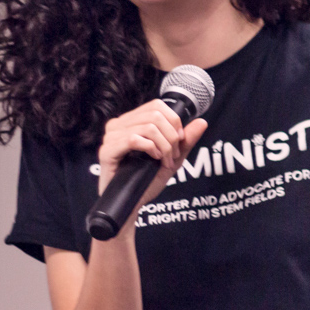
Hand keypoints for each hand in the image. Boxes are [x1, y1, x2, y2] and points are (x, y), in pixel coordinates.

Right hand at [97, 99, 207, 231]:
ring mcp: (110, 137)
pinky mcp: (107, 151)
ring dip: (164, 146)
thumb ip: (186, 140)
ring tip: (164, 160)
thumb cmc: (148, 181)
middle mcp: (118, 125)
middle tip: (173, 155)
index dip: (174, 121)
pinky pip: (133, 139)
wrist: (132, 204)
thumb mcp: (173, 158)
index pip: (156, 105)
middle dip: (171, 136)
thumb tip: (202, 122)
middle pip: (155, 115)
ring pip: (148, 127)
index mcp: (131, 122)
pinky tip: (153, 159)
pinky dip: (150, 149)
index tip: (179, 141)